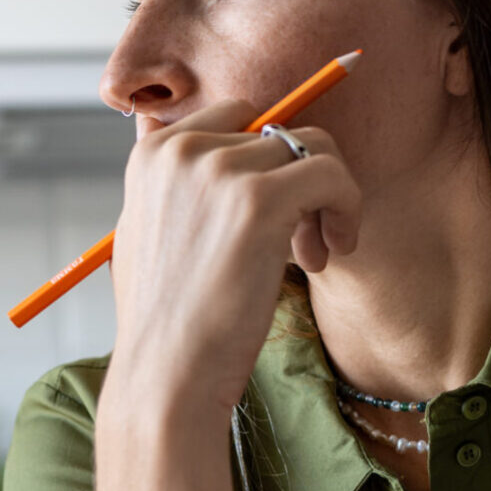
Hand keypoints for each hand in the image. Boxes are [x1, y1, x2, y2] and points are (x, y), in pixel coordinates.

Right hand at [105, 99, 361, 419]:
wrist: (167, 375)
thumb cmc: (164, 319)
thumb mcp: (144, 231)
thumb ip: (169, 181)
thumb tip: (179, 132)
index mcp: (154, 151)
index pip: (236, 115)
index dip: (267, 160)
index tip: (274, 211)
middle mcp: (183, 149)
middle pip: (278, 130)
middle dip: (298, 180)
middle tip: (301, 241)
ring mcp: (220, 171)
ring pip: (311, 148)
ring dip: (326, 198)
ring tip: (314, 254)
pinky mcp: (259, 201)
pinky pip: (331, 175)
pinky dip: (346, 208)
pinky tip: (333, 252)